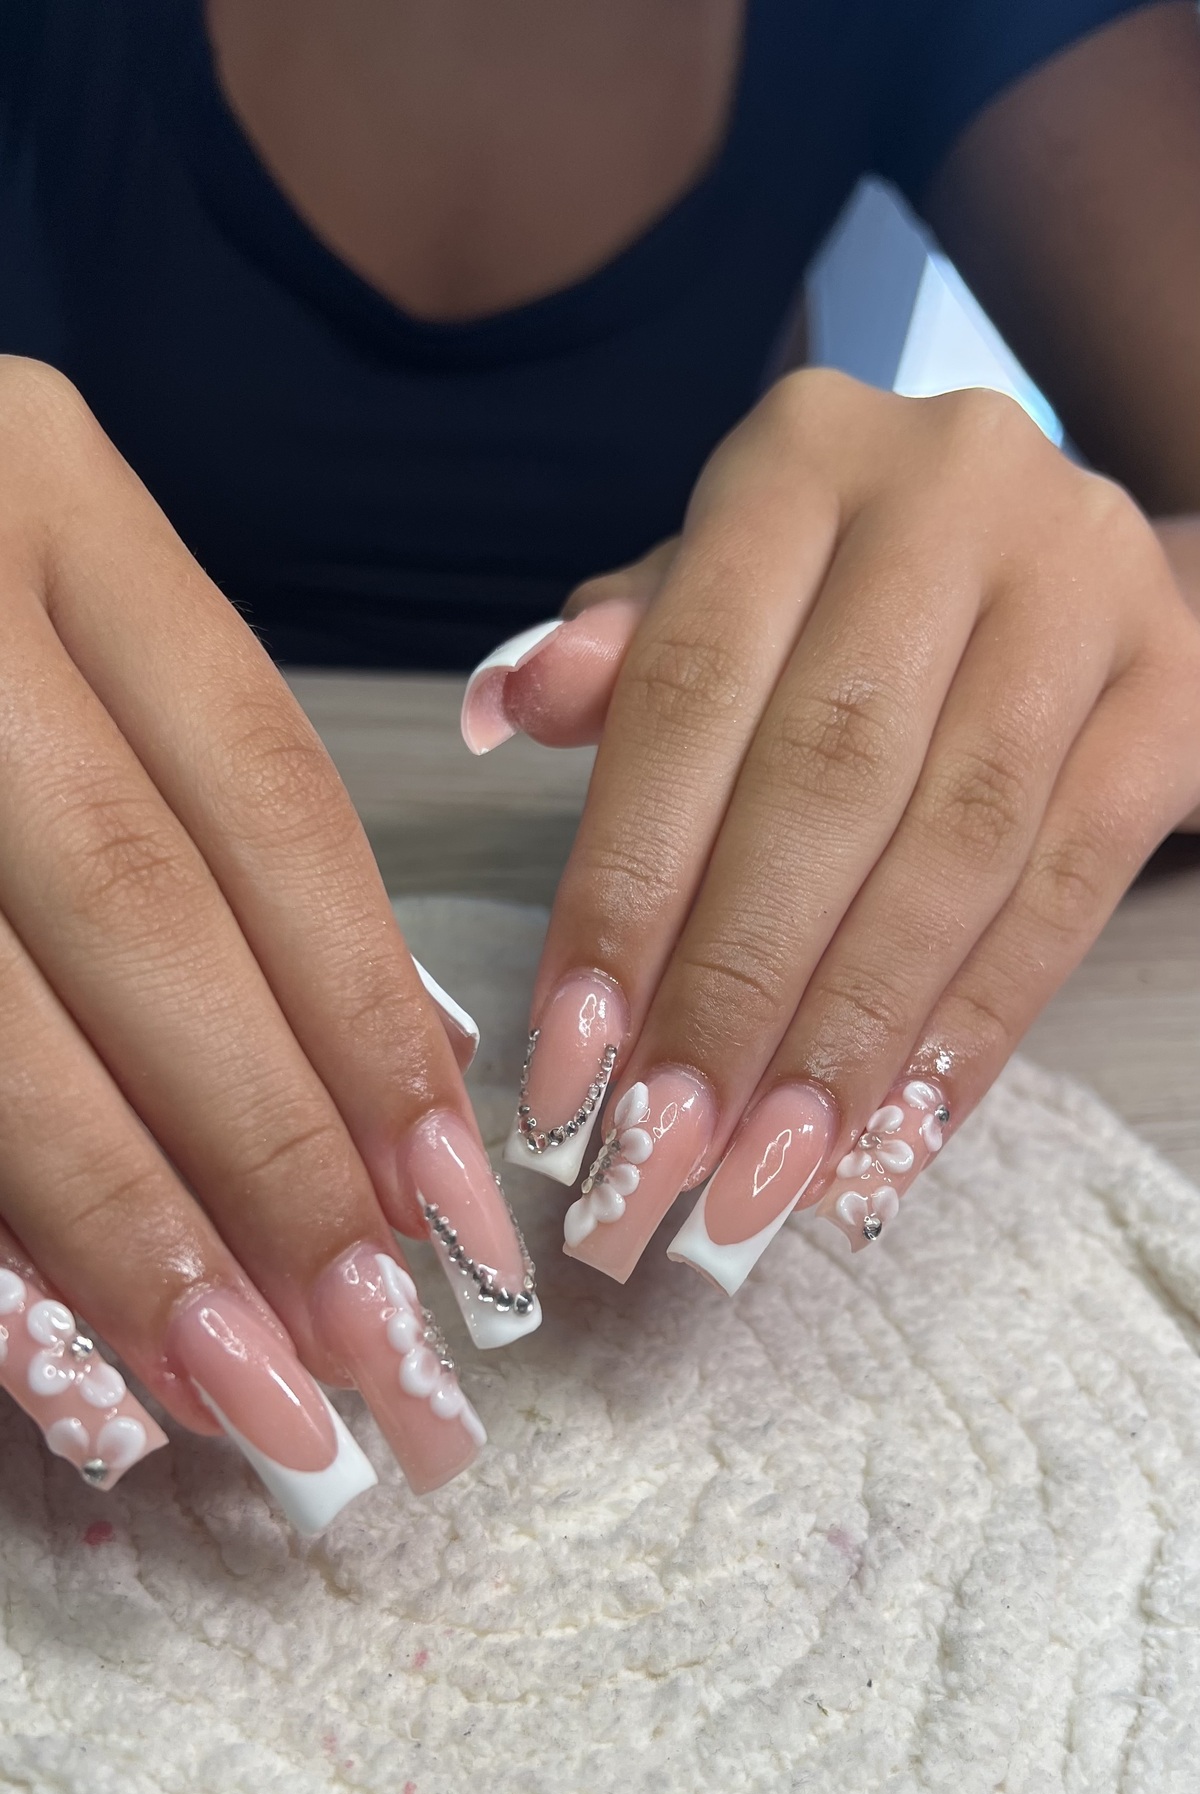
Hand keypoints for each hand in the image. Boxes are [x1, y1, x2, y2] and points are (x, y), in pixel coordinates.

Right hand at [0, 360, 539, 1530]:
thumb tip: (406, 1065)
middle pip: (142, 914)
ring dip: (120, 1223)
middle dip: (266, 1151)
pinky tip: (53, 1354)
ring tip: (239, 1390)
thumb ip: (201, 801)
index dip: (365, 1010)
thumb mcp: (65, 614)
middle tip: (370, 1349)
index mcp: (48, 501)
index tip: (451, 1199)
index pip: (262, 793)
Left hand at [463, 368, 1199, 1288]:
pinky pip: (1068, 888)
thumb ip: (626, 660)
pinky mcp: (1176, 692)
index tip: (567, 1060)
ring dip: (850, 1035)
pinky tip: (891, 1136)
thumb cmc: (845, 603)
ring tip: (764, 1177)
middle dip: (734, 988)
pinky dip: (974, 1025)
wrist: (1058, 569)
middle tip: (660, 1153)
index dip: (626, 886)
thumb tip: (506, 706)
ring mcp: (1087, 586)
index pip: (689, 690)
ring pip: (954, 847)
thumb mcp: (722, 599)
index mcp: (802, 456)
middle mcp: (955, 490)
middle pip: (825, 779)